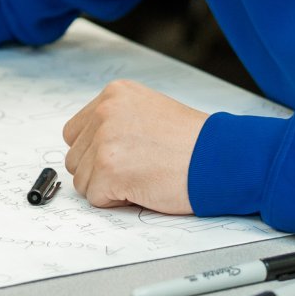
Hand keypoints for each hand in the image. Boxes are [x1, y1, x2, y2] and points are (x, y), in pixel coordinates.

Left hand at [61, 80, 205, 212]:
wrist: (219, 157)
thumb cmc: (192, 142)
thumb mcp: (149, 111)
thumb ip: (116, 122)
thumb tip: (88, 147)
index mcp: (114, 95)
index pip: (75, 133)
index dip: (96, 153)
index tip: (124, 157)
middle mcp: (105, 112)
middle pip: (76, 158)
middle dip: (101, 171)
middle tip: (138, 168)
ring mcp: (104, 140)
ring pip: (82, 180)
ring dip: (109, 187)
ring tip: (143, 175)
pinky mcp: (108, 168)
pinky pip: (95, 198)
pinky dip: (118, 201)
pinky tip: (144, 186)